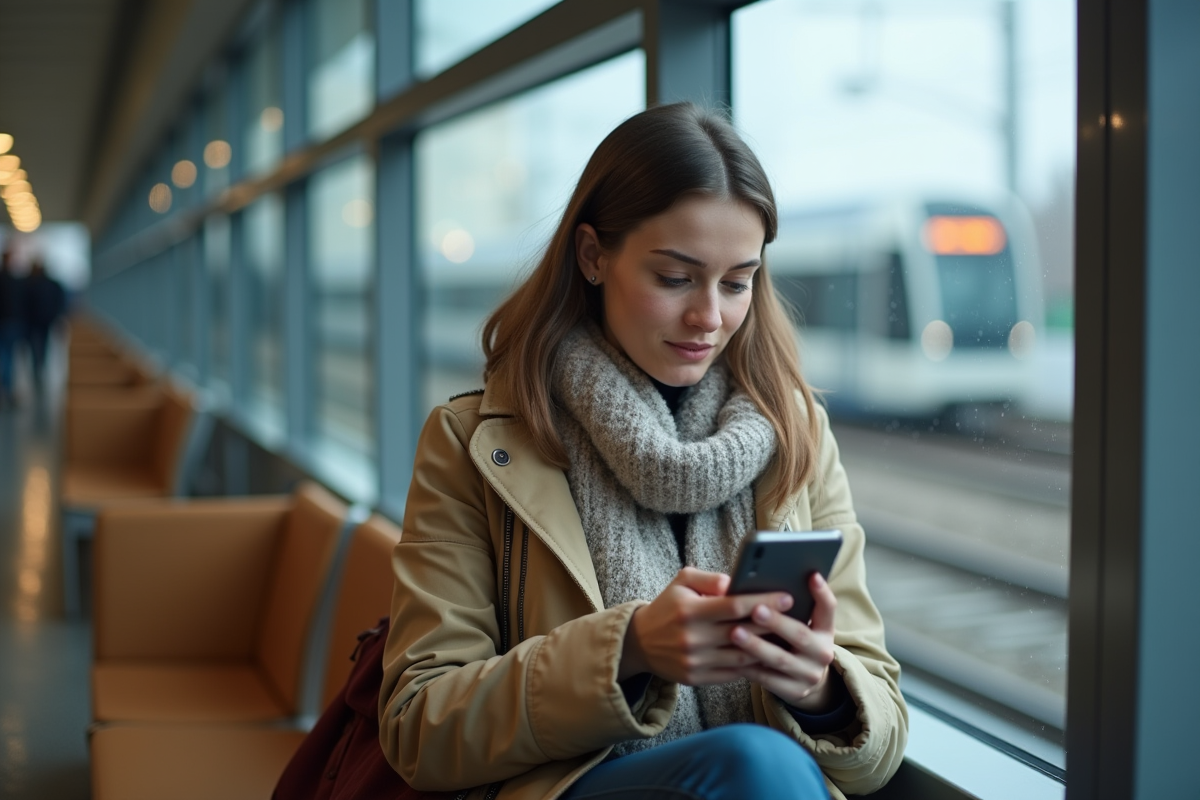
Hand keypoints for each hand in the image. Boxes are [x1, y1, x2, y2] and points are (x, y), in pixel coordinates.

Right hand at [619, 567, 790, 684]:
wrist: (640, 643)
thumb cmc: (668, 606)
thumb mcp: (681, 582)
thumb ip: (709, 578)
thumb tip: (736, 582)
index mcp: (689, 610)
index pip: (733, 605)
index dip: (762, 601)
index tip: (787, 597)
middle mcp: (692, 638)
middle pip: (742, 632)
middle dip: (772, 624)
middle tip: (797, 617)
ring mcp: (695, 661)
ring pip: (741, 657)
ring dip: (767, 649)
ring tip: (789, 638)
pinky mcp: (696, 679)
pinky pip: (733, 674)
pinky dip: (752, 666)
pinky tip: (769, 656)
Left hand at [729, 572, 837, 710]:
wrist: (806, 681)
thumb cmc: (794, 642)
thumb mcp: (803, 626)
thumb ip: (791, 609)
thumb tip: (764, 583)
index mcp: (825, 631)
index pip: (828, 608)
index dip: (821, 592)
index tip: (811, 575)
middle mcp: (822, 653)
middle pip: (800, 635)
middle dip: (776, 622)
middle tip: (755, 609)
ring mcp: (809, 674)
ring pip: (780, 659)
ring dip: (756, 645)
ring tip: (735, 632)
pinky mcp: (795, 692)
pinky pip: (768, 679)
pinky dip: (749, 667)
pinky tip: (731, 656)